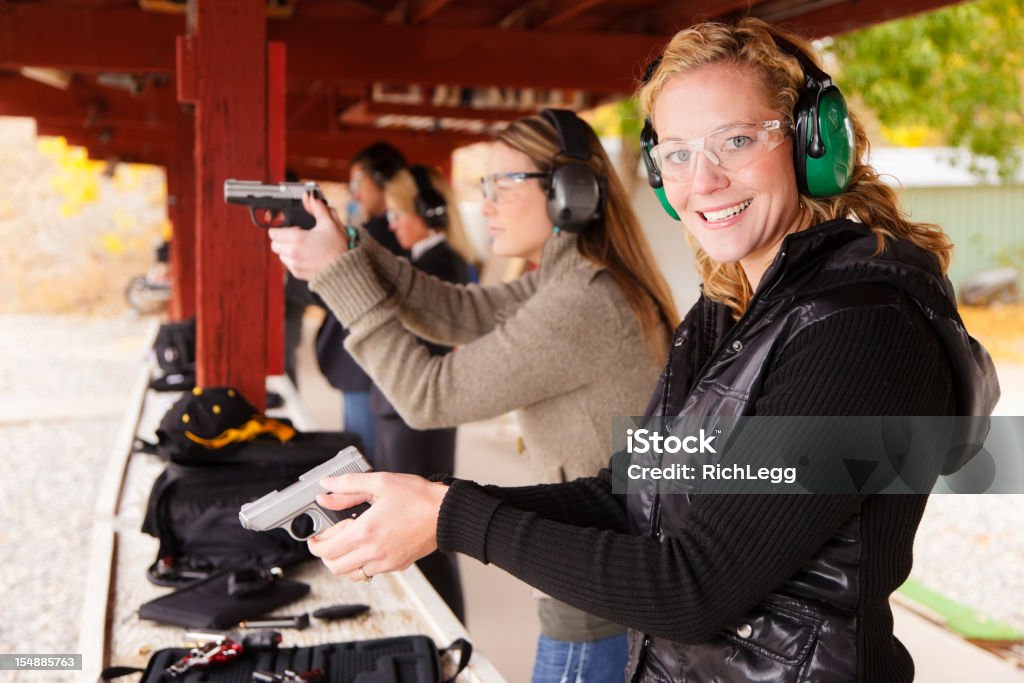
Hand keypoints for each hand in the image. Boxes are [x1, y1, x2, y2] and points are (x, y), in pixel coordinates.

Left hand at [267, 193, 347, 280]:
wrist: (345, 268)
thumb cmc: (338, 247)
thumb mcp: (329, 223)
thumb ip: (318, 208)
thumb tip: (310, 197)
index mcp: (297, 238)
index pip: (273, 233)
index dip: (280, 229)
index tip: (292, 229)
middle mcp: (293, 252)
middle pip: (274, 245)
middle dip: (282, 240)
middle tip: (296, 238)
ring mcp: (295, 265)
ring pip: (281, 256)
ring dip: (287, 251)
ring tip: (302, 248)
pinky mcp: (298, 274)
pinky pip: (289, 266)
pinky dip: (294, 261)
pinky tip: (307, 257)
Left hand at [307, 472, 448, 582]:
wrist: (447, 514)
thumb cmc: (419, 498)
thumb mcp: (381, 482)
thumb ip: (348, 486)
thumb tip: (326, 490)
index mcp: (365, 531)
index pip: (326, 549)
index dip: (315, 543)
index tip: (315, 536)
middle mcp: (373, 552)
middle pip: (334, 566)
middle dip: (326, 554)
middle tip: (328, 540)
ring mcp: (385, 562)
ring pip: (351, 574)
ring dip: (342, 562)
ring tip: (346, 544)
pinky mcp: (397, 566)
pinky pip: (370, 573)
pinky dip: (361, 564)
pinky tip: (367, 548)